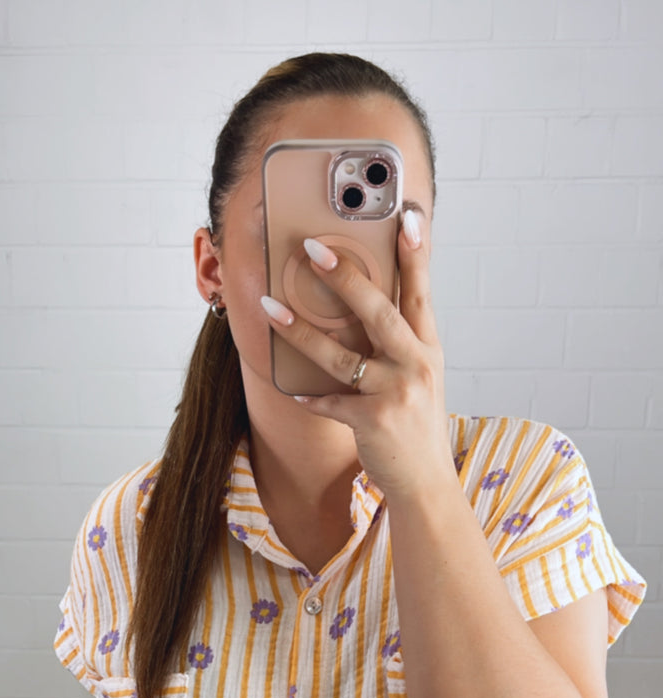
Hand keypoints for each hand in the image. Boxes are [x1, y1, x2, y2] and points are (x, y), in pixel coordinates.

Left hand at [260, 210, 455, 499]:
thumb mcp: (419, 376)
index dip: (415, 253)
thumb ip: (399, 341)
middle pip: (378, 312)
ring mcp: (395, 393)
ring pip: (341, 355)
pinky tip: (292, 389)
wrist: (426, 482)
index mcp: (428, 348)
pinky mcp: (373, 421)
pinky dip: (309, 396)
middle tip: (313, 249)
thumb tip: (364, 301)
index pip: (421, 291)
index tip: (406, 215)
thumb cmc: (416, 424)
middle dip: (345, 278)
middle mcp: (416, 365)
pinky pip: (330, 402)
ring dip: (300, 331)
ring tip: (270, 307)